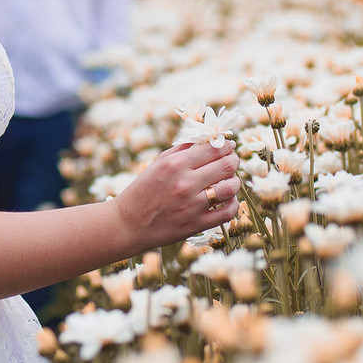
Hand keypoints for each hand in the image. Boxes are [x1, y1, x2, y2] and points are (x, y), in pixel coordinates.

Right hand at [112, 141, 240, 250]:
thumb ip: (184, 148)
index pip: (214, 148)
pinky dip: (233, 204)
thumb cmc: (144, 189)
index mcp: (175, 164)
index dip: (227, 144)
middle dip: (233, 160)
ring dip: (234, 181)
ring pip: (230, 188)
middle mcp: (185, 183)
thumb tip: (210, 138)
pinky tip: (227, 199)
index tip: (228, 145)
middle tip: (232, 160)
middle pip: (226, 165)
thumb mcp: (159, 162)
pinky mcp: (196, 225)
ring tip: (229, 180)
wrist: (128, 224)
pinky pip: (227, 212)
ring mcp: (192, 206)